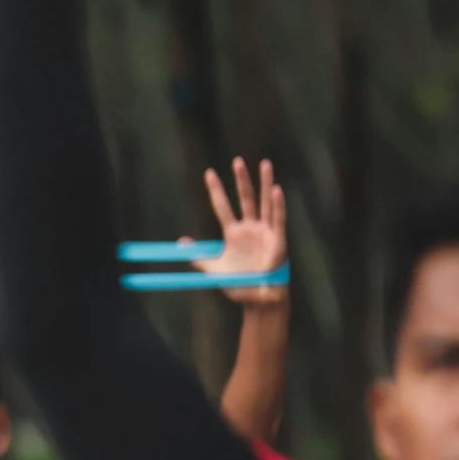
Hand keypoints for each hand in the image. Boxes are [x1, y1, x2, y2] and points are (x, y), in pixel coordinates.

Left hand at [187, 157, 286, 307]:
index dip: (216, 190)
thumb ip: (198, 256)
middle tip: (236, 161)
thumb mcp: (214, 268)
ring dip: (264, 183)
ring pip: (264, 203)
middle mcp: (250, 228)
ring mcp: (264, 232)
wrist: (257, 298)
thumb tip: (180, 243)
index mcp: (233, 233)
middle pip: (245, 199)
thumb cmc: (238, 283)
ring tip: (264, 164)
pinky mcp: (278, 239)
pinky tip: (276, 189)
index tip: (208, 173)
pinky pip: (278, 219)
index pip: (222, 206)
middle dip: (241, 180)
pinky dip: (277, 205)